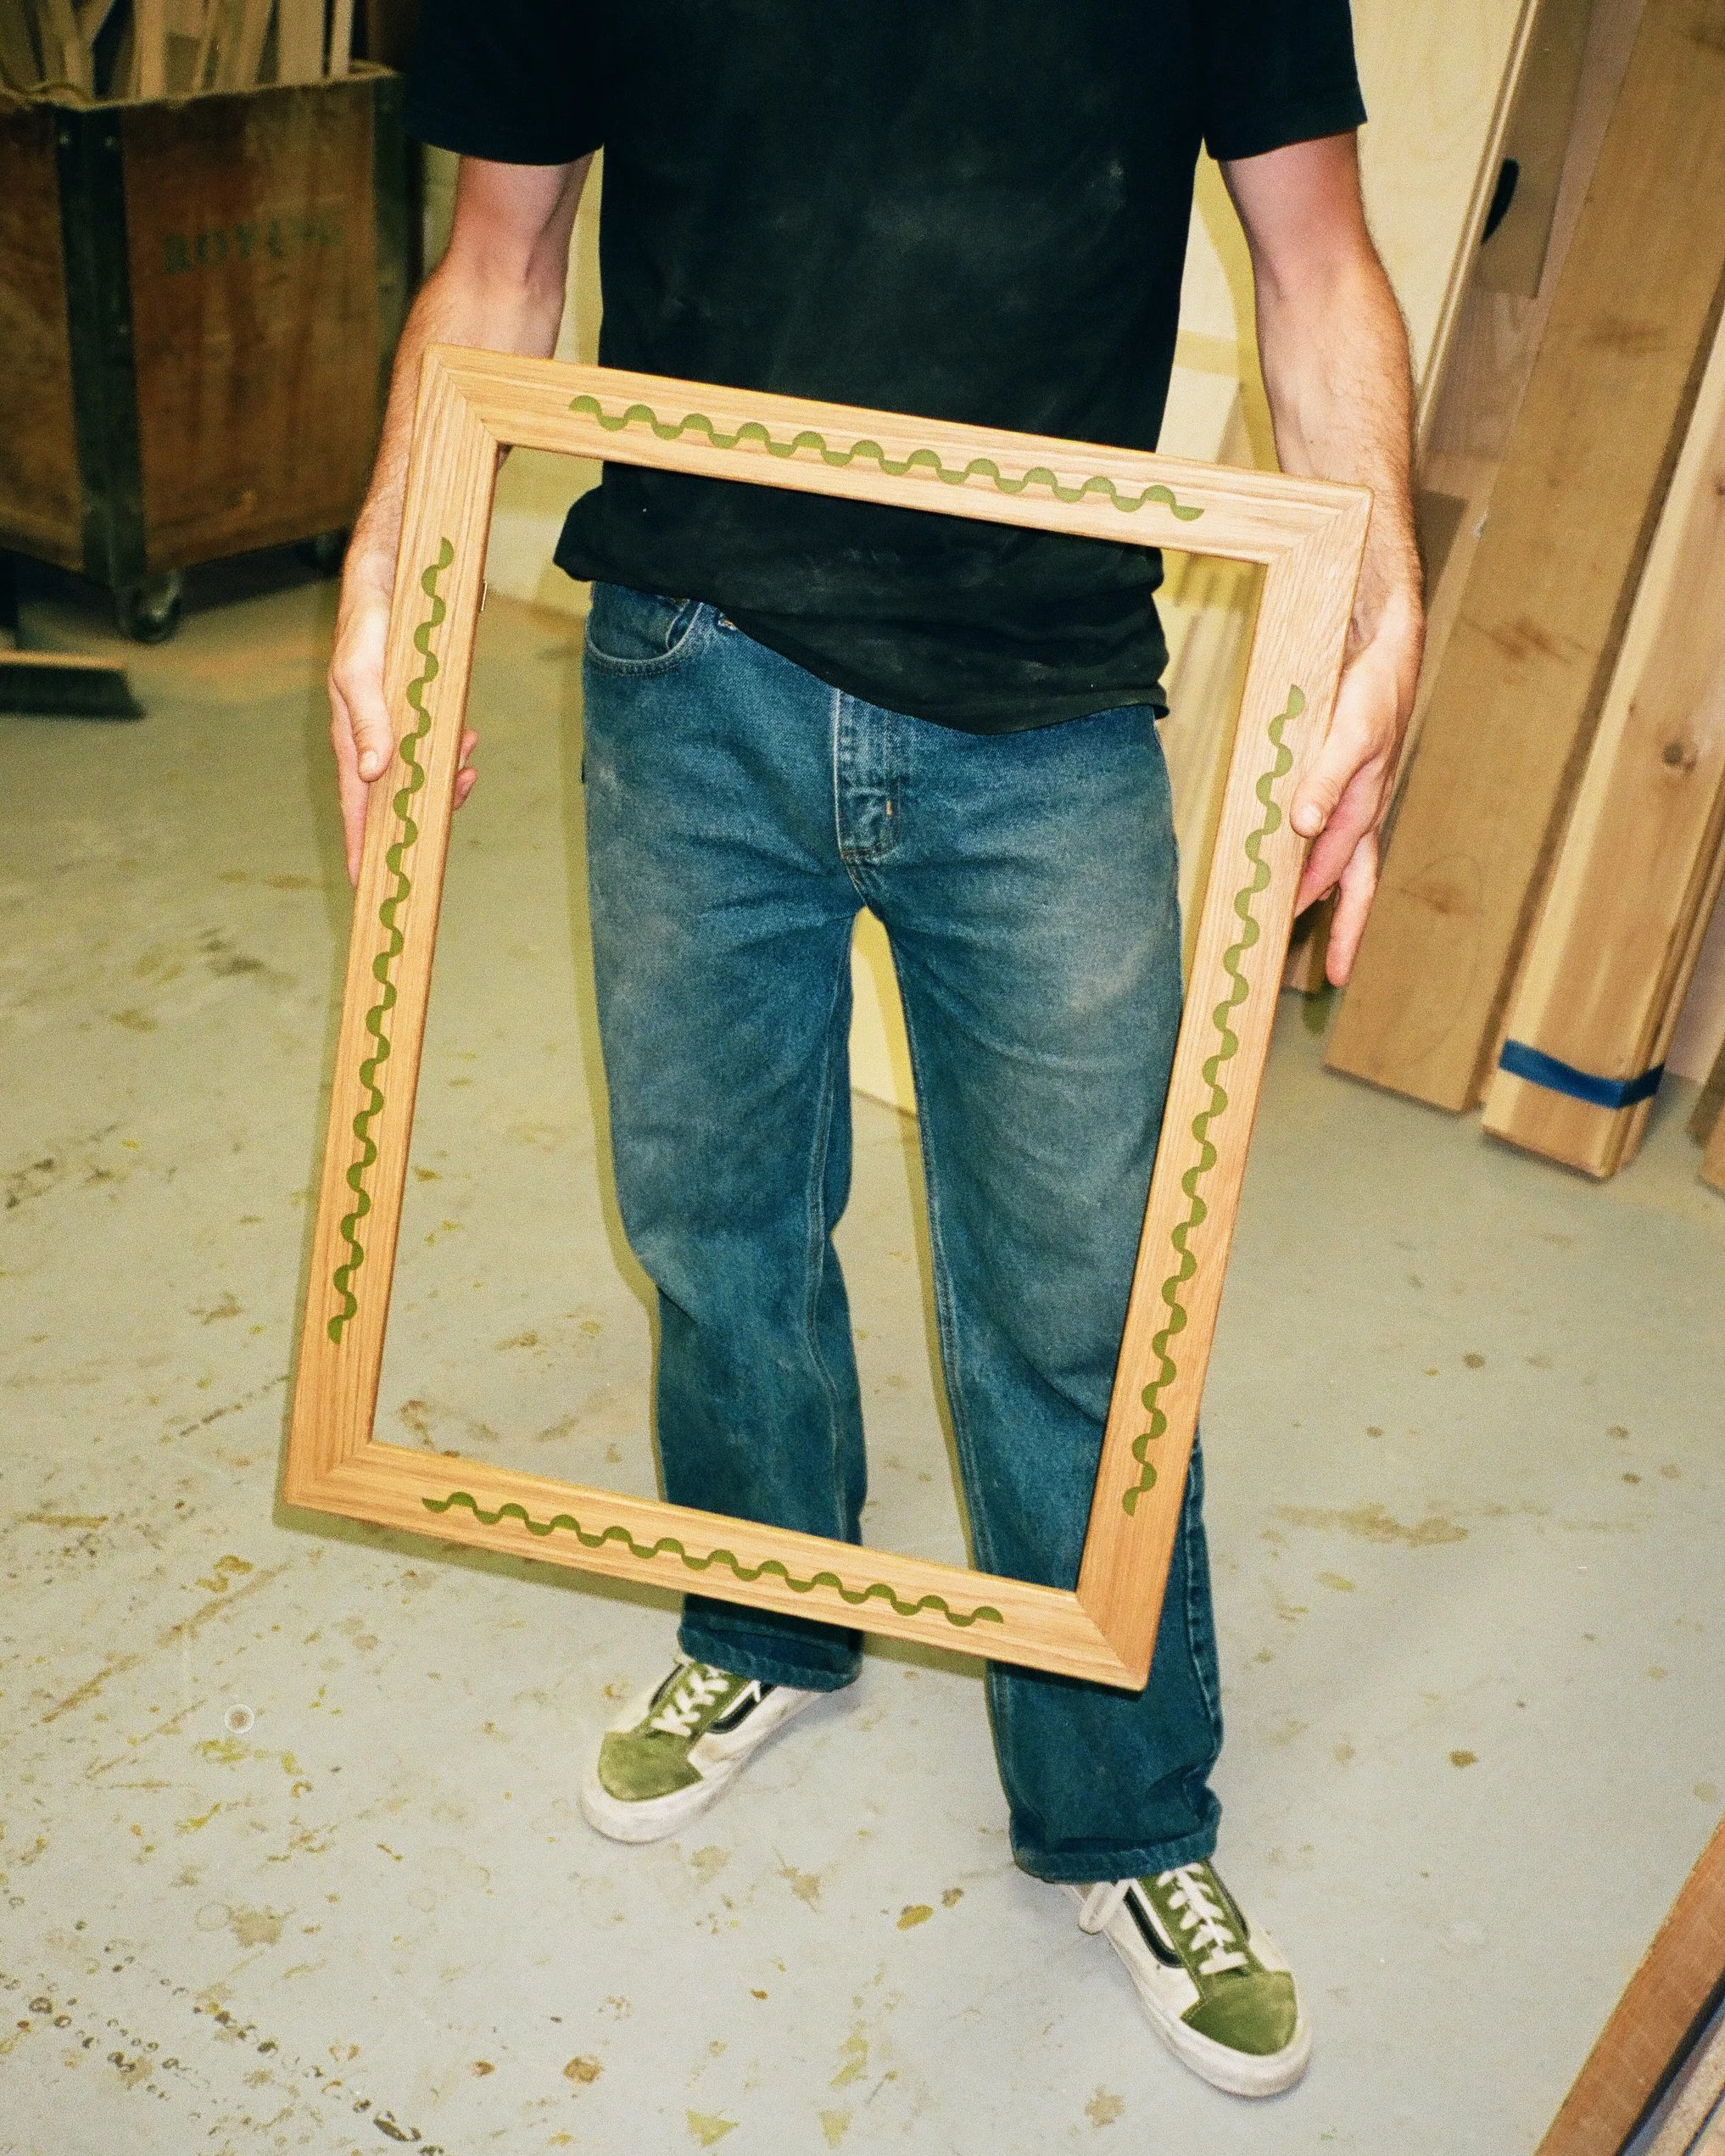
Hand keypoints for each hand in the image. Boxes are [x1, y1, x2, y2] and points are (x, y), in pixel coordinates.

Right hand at [328, 569, 477, 886]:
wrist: (398, 555)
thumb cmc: (370, 609)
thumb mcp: (363, 666)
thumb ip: (367, 718)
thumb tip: (371, 773)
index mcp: (350, 729)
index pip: (355, 799)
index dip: (361, 840)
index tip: (366, 883)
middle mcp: (371, 726)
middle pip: (390, 791)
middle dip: (414, 817)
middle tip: (436, 845)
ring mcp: (396, 712)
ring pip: (418, 765)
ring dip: (443, 779)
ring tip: (467, 779)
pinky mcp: (421, 693)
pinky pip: (435, 735)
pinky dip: (453, 746)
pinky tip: (469, 743)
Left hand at [1288, 591, 1422, 985]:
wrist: (1385, 642)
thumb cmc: (1372, 686)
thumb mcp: (1348, 732)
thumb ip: (1325, 777)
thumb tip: (1304, 827)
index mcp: (1362, 806)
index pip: (1333, 871)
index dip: (1309, 904)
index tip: (1282, 938)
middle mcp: (1361, 807)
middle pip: (1355, 881)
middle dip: (1346, 928)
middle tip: (1339, 974)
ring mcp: (1358, 793)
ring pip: (1346, 859)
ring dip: (1329, 895)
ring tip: (1313, 930)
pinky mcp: (1346, 773)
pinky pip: (1334, 826)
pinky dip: (1320, 852)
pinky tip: (1297, 856)